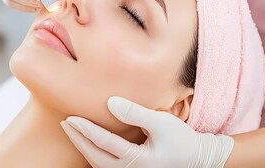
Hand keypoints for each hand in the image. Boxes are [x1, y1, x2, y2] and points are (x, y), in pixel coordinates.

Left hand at [61, 96, 233, 167]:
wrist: (199, 160)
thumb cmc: (182, 140)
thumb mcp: (161, 122)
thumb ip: (135, 113)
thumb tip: (109, 103)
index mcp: (139, 160)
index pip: (104, 144)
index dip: (85, 130)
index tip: (70, 118)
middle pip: (96, 157)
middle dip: (78, 139)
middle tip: (65, 123)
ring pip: (99, 164)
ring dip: (84, 147)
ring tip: (72, 131)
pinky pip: (106, 166)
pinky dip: (94, 154)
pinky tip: (87, 144)